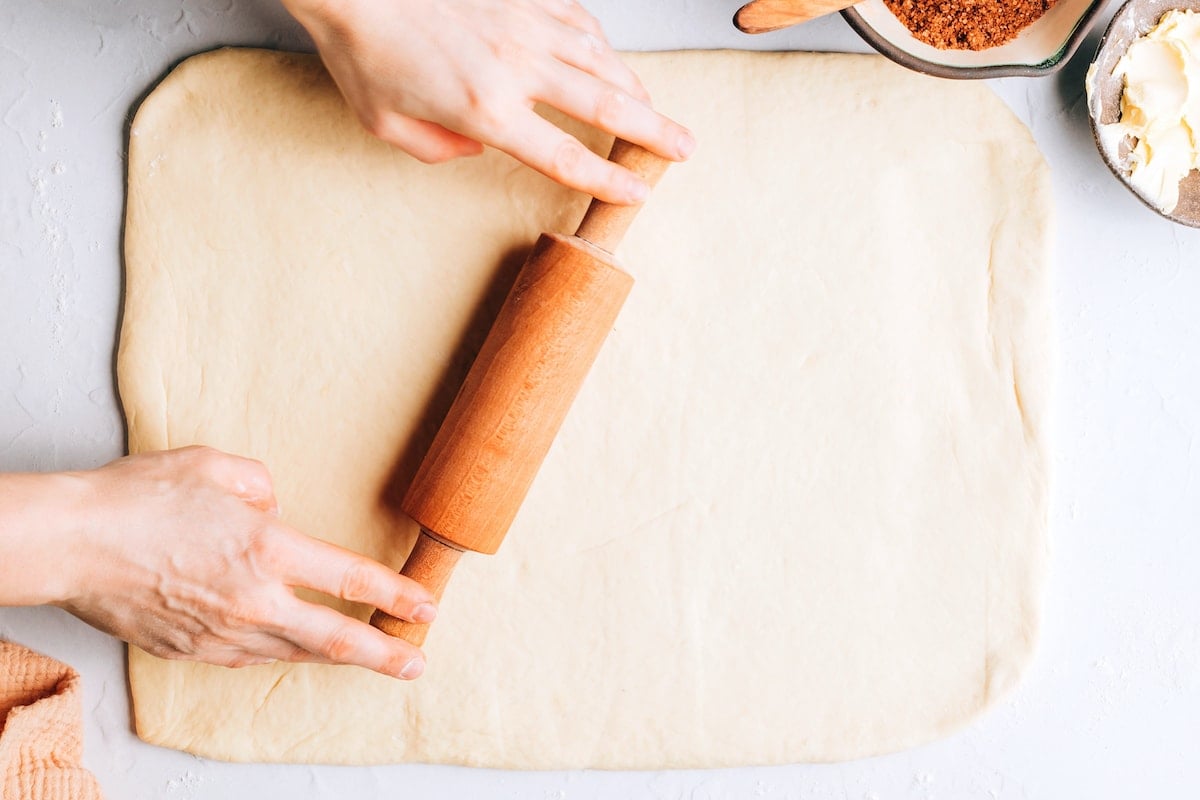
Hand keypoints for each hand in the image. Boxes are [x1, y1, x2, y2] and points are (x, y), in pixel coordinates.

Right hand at [44, 447, 433, 678]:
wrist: (70, 543)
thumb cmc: (139, 498)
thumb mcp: (214, 466)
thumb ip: (261, 486)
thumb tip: (274, 507)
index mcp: (268, 549)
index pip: (351, 579)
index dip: (396, 595)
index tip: (426, 606)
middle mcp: (254, 600)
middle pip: (336, 638)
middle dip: (384, 654)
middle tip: (416, 665)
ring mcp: (222, 633)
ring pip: (294, 653)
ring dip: (334, 657)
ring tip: (367, 658)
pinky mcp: (193, 650)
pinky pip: (250, 657)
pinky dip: (280, 652)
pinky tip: (292, 648)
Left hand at [283, 0, 694, 202]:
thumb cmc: (363, 50)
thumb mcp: (387, 125)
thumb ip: (439, 151)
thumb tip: (477, 148)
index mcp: (487, 111)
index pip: (565, 157)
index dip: (607, 181)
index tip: (636, 192)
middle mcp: (517, 67)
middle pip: (606, 106)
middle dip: (653, 132)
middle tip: (685, 148)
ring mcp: (524, 23)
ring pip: (603, 58)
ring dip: (636, 88)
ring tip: (655, 109)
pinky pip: (579, 19)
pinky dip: (601, 43)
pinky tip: (607, 55)